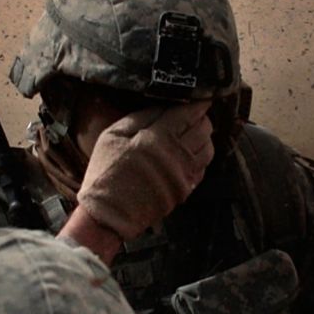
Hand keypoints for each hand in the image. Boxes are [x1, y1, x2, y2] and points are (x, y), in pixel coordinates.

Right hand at [71, 101, 214, 243]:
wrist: (107, 214)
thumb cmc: (105, 172)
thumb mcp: (113, 135)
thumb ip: (140, 117)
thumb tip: (164, 106)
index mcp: (157, 137)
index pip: (188, 114)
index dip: (198, 104)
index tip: (200, 99)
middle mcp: (176, 155)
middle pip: (203, 129)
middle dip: (201, 118)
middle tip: (194, 115)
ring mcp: (183, 175)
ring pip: (208, 149)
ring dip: (204, 138)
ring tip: (194, 134)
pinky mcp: (184, 191)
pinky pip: (202, 169)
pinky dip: (200, 158)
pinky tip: (188, 155)